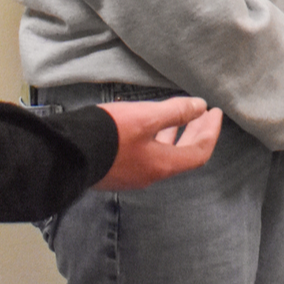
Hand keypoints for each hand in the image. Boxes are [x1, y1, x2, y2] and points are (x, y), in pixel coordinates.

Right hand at [94, 98, 222, 189]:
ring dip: (176, 135)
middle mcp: (151, 174)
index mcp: (163, 164)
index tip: (215, 112)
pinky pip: (147, 155)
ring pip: (164, 155)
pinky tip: (149, 127)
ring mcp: (132, 175)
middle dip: (196, 132)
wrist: (69, 153)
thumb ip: (176, 112)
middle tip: (203, 114)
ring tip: (180, 117)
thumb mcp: (146, 117)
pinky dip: (157, 139)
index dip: (211, 131)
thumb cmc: (110, 134)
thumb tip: (200, 108)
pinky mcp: (117, 171)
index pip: (199, 152)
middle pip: (183, 155)